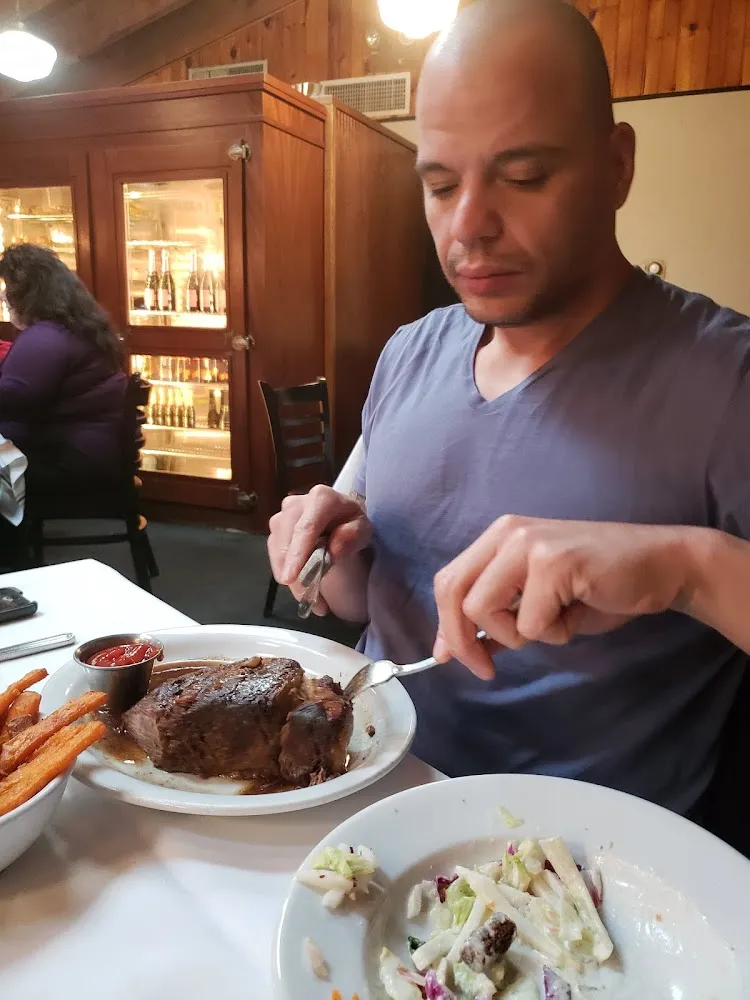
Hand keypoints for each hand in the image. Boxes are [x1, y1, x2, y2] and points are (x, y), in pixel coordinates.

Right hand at [267, 485, 371, 614]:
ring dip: (292, 580)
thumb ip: (352, 536)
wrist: (341, 519)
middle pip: (289, 543)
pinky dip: (287, 575)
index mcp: (321, 498)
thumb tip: (333, 549)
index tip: (292, 579)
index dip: (297, 554)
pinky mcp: (275, 529)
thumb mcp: (363, 530)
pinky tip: (302, 588)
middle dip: (297, 576)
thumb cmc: (352, 524)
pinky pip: (275, 556)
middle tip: (315, 602)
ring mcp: (282, 516)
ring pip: (278, 552)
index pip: (306, 528)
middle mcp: (295, 503)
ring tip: (314, 601)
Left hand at [432, 515, 692, 678]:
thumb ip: (496, 617)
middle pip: (454, 593)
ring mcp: (529, 544)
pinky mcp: (553, 563)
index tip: (449, 657)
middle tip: (485, 669)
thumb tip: (451, 649)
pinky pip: (529, 623)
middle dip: (463, 640)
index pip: (449, 580)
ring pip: (484, 610)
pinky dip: (553, 633)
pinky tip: (577, 613)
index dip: (444, 624)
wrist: (661, 566)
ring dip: (517, 636)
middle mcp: (507, 533)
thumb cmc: (599, 587)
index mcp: (499, 536)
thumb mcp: (537, 602)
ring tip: (554, 622)